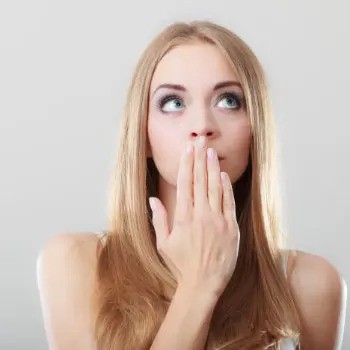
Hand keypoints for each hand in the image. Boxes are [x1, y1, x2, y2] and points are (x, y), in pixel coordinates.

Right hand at [149, 136, 239, 297]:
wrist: (203, 284)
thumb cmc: (181, 265)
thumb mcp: (164, 244)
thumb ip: (159, 219)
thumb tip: (153, 200)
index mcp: (183, 217)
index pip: (185, 184)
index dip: (186, 164)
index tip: (187, 149)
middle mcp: (201, 215)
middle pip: (200, 180)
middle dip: (199, 158)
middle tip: (200, 141)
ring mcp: (217, 220)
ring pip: (214, 188)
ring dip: (212, 168)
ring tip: (210, 151)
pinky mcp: (230, 227)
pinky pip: (228, 202)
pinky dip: (225, 187)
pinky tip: (222, 174)